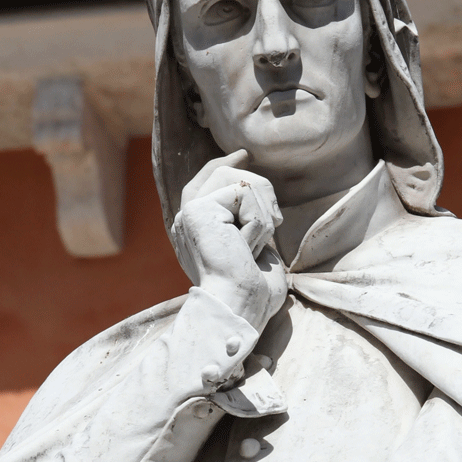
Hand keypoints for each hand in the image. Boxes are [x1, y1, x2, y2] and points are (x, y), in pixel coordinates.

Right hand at [171, 150, 287, 330]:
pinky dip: (260, 221)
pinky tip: (249, 247)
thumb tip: (252, 197)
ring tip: (256, 245)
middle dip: (262, 192)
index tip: (244, 154)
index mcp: (197, 231)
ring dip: (264, 213)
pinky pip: (245, 192)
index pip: (205, 181)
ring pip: (241, 180)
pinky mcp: (197, 209)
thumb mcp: (252, 249)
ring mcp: (189, 213)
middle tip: (275, 222)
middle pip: (225, 173)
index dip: (225, 163)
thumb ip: (246, 223)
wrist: (240, 307)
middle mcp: (186, 220)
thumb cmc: (253, 291)